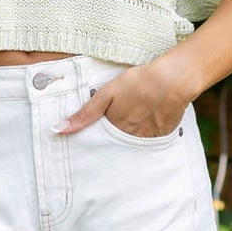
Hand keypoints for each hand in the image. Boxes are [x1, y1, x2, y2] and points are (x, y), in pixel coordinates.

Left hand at [53, 59, 192, 137]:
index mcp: (114, 129)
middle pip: (115, 148)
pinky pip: (149, 142)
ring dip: (127, 143)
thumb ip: (84, 114)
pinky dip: (144, 138)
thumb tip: (58, 130)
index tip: (85, 150)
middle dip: (109, 148)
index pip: (98, 145)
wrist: (173, 80)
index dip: (93, 145)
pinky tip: (144, 128)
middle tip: (107, 143)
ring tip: (127, 133)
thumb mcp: (105, 94)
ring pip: (132, 146)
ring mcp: (147, 138)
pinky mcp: (162, 135)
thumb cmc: (138, 83)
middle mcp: (129, 138)